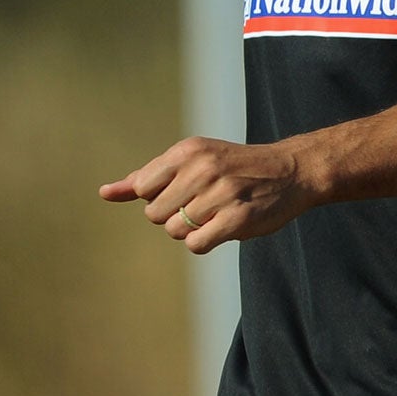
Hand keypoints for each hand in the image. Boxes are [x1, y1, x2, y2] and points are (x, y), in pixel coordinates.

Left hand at [99, 136, 317, 254]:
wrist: (292, 170)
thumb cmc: (235, 168)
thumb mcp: (191, 162)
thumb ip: (146, 178)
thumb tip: (105, 193)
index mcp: (188, 151)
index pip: (142, 188)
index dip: (160, 197)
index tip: (185, 190)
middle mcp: (203, 168)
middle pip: (155, 214)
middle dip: (174, 216)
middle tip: (204, 204)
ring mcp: (221, 193)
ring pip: (175, 230)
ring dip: (192, 230)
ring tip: (217, 213)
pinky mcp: (237, 219)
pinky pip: (195, 244)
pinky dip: (204, 242)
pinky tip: (222, 227)